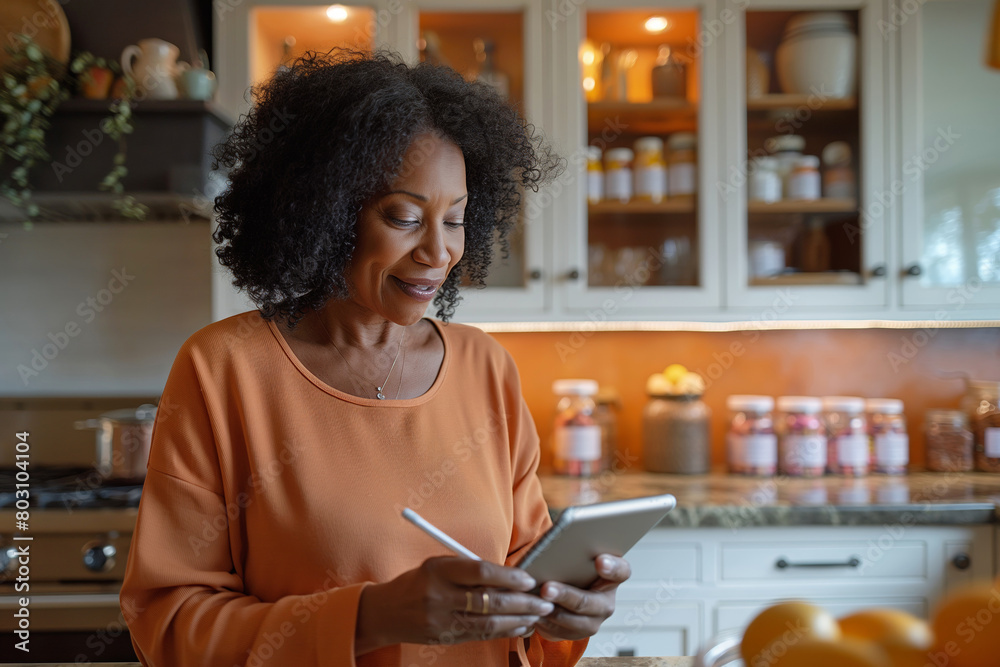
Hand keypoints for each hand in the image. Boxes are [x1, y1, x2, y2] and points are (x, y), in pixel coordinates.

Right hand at [355, 556, 555, 653]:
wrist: (385, 611)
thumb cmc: (418, 581)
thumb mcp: (438, 565)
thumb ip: (468, 568)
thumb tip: (509, 574)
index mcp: (438, 570)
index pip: (479, 572)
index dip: (507, 576)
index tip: (529, 579)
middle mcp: (439, 596)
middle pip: (488, 601)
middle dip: (521, 602)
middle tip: (544, 600)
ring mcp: (441, 620)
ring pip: (487, 623)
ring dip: (518, 620)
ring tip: (538, 616)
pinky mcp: (444, 637)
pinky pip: (480, 635)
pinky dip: (503, 632)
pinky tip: (520, 627)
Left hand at [532, 554, 630, 641]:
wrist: (570, 590)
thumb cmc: (575, 567)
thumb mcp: (579, 556)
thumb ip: (576, 551)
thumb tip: (556, 545)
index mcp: (613, 577)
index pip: (621, 571)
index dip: (612, 567)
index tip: (600, 560)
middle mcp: (606, 602)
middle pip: (588, 601)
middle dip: (566, 595)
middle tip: (547, 588)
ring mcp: (594, 620)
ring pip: (573, 621)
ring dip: (552, 611)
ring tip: (535, 601)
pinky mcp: (577, 634)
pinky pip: (559, 631)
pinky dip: (544, 621)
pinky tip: (532, 612)